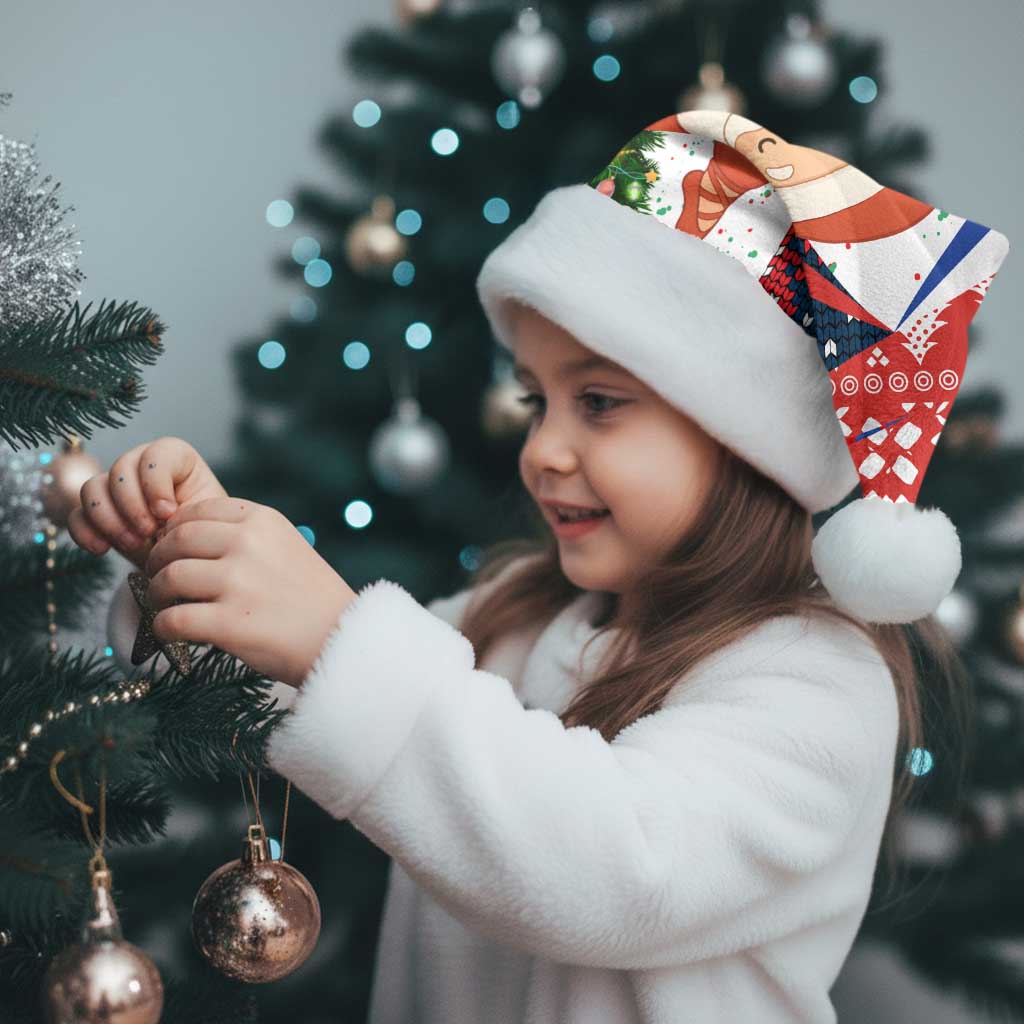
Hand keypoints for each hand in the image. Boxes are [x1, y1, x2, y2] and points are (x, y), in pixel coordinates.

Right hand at [67, 437, 227, 570]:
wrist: (189, 560)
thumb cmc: (203, 534)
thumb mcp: (206, 519)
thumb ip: (189, 510)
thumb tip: (162, 516)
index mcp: (176, 459)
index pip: (156, 454)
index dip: (156, 483)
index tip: (168, 513)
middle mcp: (141, 466)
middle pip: (120, 469)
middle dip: (132, 505)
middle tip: (148, 533)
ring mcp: (115, 488)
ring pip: (92, 488)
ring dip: (109, 520)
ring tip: (133, 544)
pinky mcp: (97, 514)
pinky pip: (76, 515)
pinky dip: (85, 532)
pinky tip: (102, 549)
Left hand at [142, 496, 357, 687]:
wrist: (342, 640)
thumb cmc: (312, 598)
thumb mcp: (287, 546)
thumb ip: (246, 536)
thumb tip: (185, 537)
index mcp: (263, 520)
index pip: (197, 511)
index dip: (175, 530)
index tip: (172, 548)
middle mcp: (248, 544)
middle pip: (176, 541)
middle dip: (158, 560)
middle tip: (157, 577)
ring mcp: (238, 583)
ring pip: (169, 578)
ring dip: (157, 594)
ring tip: (164, 605)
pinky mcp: (229, 623)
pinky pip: (172, 620)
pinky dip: (163, 628)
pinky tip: (170, 632)